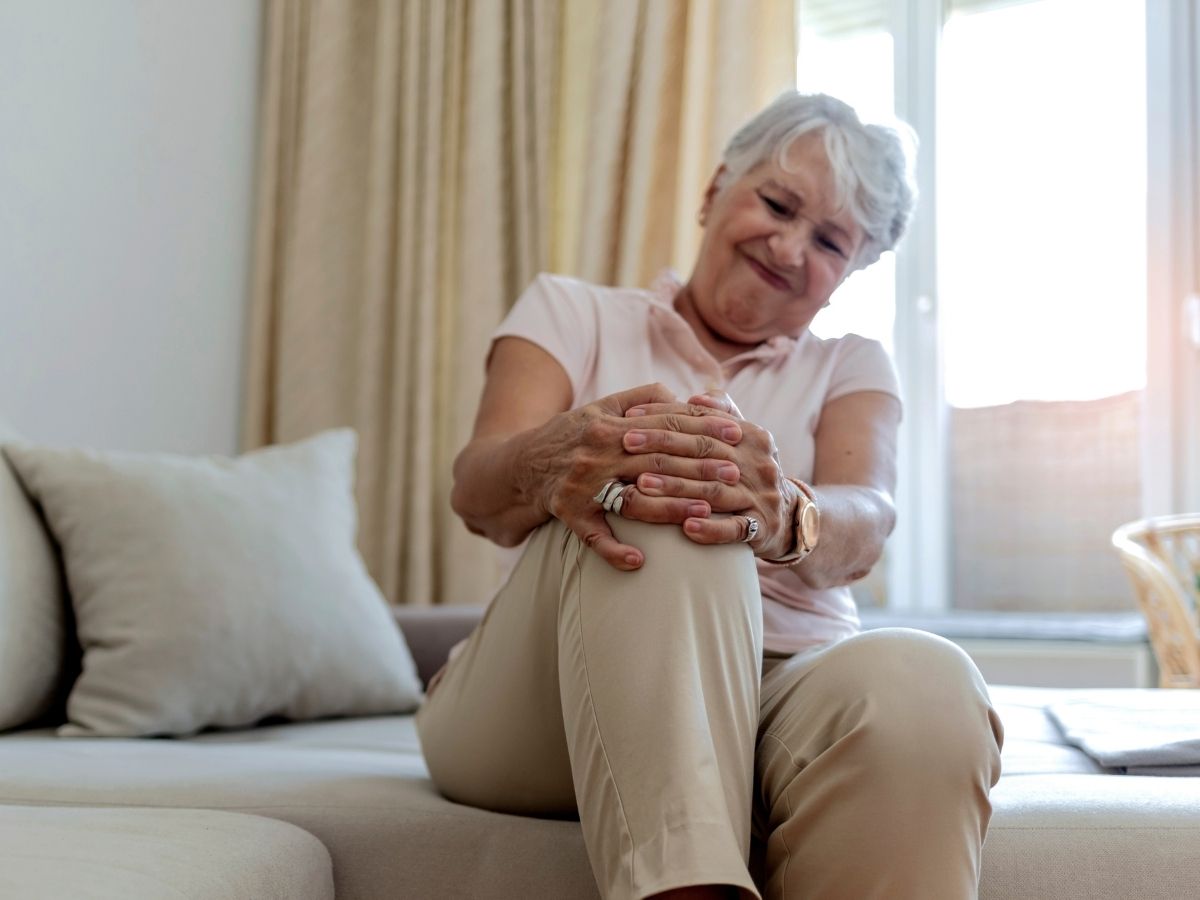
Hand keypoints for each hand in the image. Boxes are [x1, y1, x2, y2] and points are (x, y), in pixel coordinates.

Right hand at [528, 383, 744, 570]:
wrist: (520, 463)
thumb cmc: (574, 433)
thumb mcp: (604, 406)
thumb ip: (645, 398)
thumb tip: (687, 397)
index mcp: (609, 424)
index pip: (665, 424)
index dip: (703, 428)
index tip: (736, 433)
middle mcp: (596, 453)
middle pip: (657, 461)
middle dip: (699, 467)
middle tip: (735, 474)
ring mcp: (582, 485)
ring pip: (633, 499)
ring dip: (670, 508)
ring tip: (705, 512)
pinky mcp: (568, 513)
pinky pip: (593, 537)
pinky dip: (614, 550)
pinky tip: (640, 561)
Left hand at [625, 390, 799, 558]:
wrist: (788, 516)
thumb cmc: (750, 471)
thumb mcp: (742, 440)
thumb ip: (721, 415)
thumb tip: (696, 396)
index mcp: (753, 435)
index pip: (703, 421)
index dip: (665, 417)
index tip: (629, 418)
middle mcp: (759, 462)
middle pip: (705, 451)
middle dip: (662, 447)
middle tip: (626, 444)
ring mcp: (761, 496)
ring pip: (714, 490)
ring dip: (676, 487)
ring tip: (641, 485)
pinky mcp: (762, 528)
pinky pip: (734, 529)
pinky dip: (710, 529)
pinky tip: (685, 528)